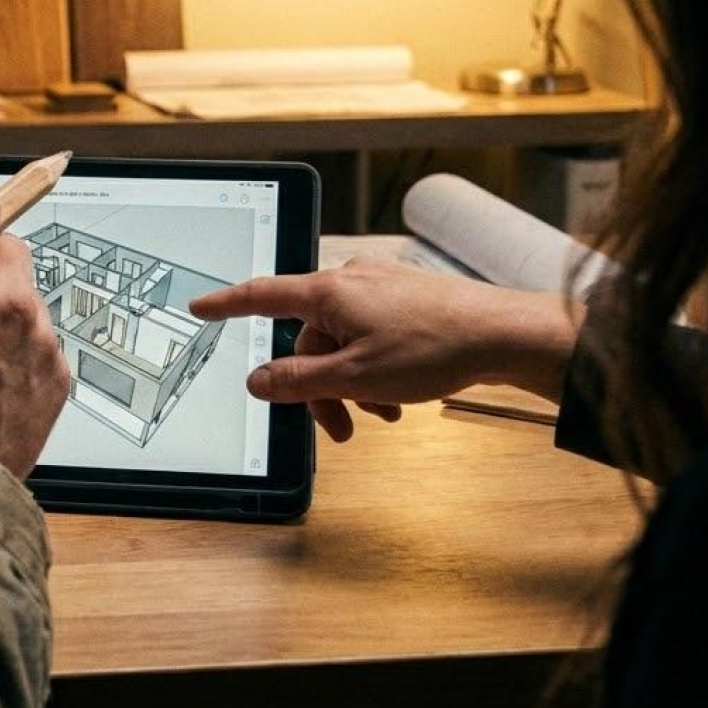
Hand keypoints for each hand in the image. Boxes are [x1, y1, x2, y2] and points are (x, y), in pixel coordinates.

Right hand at [188, 255, 579, 442]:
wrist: (506, 335)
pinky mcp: (406, 299)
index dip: (227, 306)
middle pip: (310, 338)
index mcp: (330, 291)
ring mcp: (381, 287)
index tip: (202, 308)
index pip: (263, 296)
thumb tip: (258, 381)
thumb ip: (298, 381)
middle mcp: (351, 280)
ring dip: (352, 383)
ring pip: (343, 342)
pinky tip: (398, 397)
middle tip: (339, 427)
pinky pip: (370, 337)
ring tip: (382, 412)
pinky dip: (375, 369)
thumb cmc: (437, 346)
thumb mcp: (355, 376)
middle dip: (320, 385)